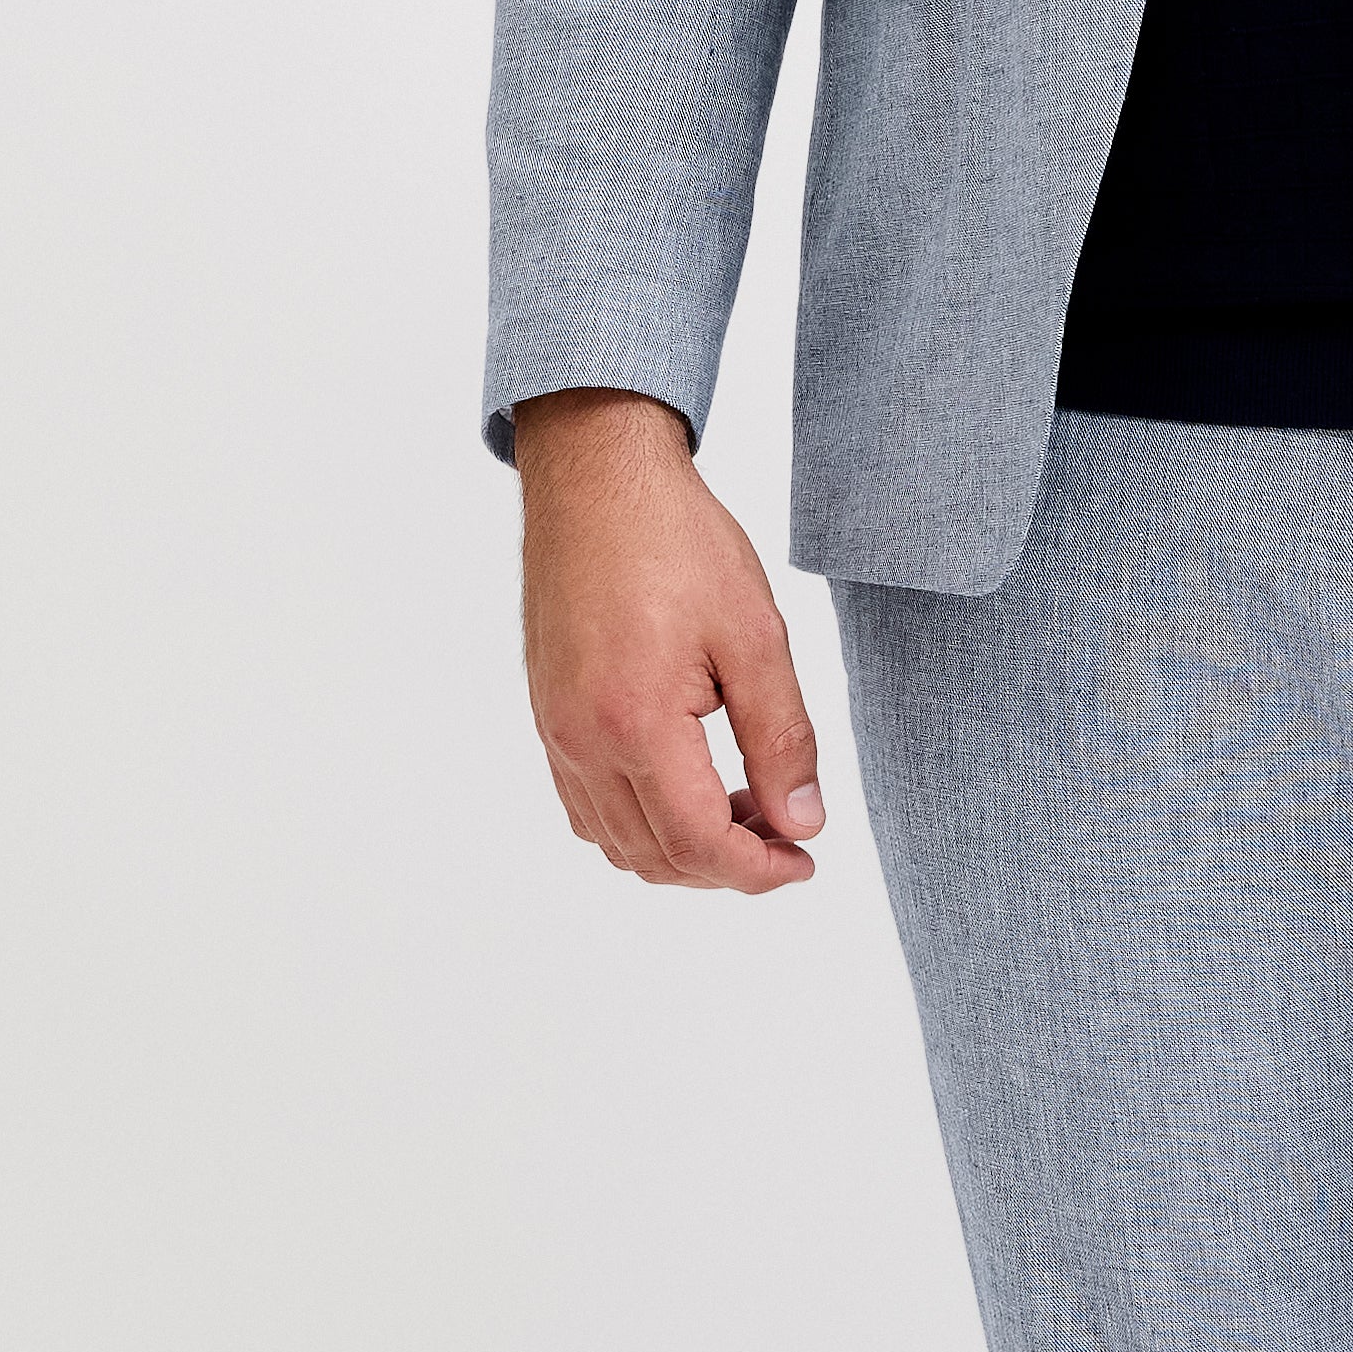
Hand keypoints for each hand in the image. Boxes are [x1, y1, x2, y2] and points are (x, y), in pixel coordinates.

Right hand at [514, 389, 826, 893]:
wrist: (595, 480)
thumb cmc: (675, 541)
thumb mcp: (755, 636)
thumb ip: (782, 739)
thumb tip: (802, 824)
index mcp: (636, 721)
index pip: (698, 843)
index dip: (758, 871)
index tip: (805, 862)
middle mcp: (582, 740)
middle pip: (655, 857)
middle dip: (727, 867)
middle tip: (787, 834)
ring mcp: (556, 732)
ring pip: (616, 843)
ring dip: (683, 850)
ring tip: (747, 808)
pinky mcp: (548, 716)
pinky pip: (588, 806)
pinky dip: (641, 824)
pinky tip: (692, 787)